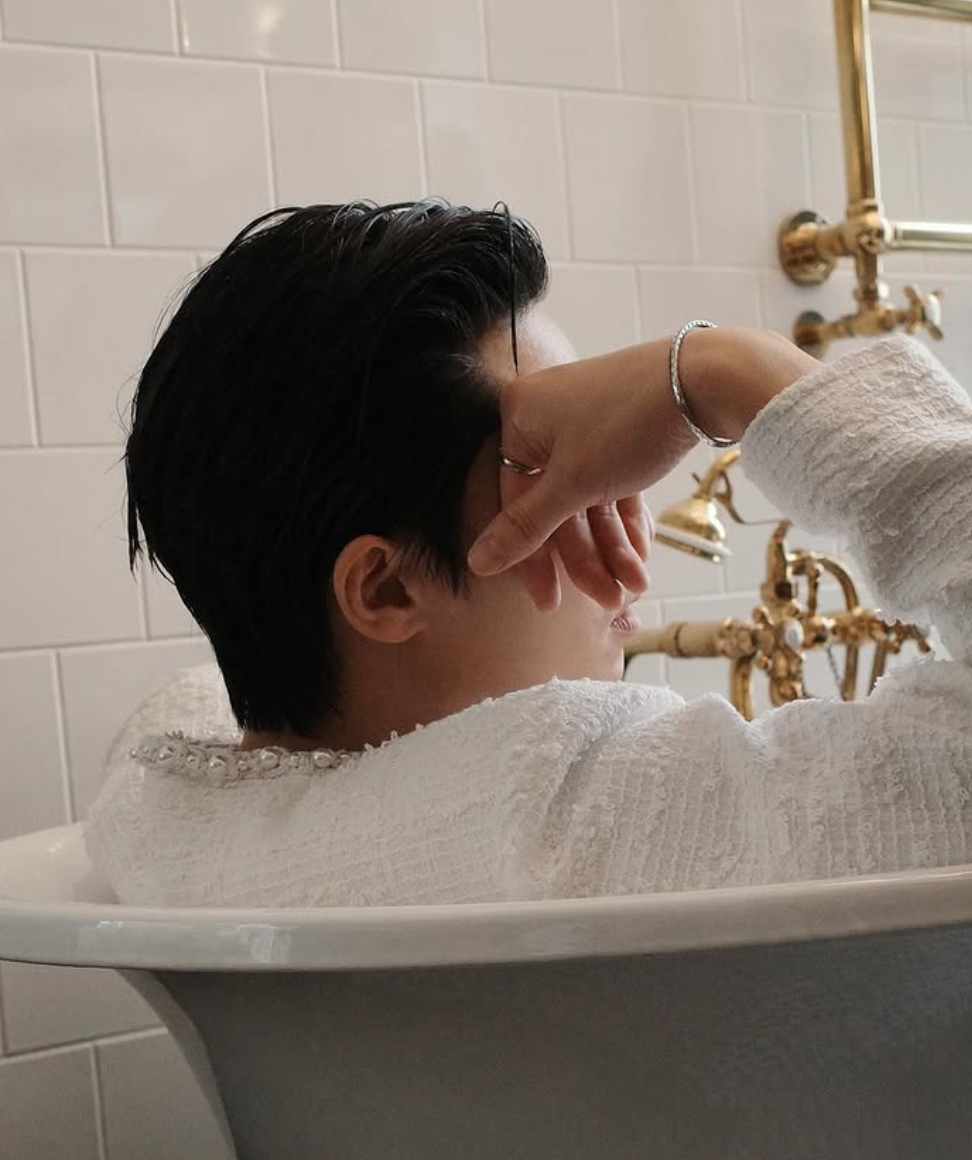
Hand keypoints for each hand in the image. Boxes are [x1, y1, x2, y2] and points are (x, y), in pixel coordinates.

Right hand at [467, 328, 816, 608]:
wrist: (705, 380)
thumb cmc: (627, 424)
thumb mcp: (572, 484)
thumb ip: (526, 527)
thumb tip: (477, 562)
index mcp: (519, 417)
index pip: (515, 502)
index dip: (534, 558)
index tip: (550, 602)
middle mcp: (546, 417)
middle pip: (556, 506)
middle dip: (587, 558)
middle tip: (609, 600)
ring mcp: (586, 422)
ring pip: (589, 500)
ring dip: (612, 548)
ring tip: (636, 585)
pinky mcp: (621, 430)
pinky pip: (612, 485)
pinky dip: (626, 521)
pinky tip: (641, 556)